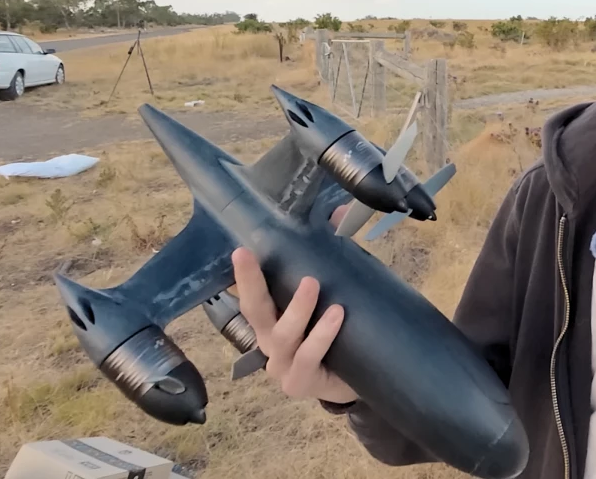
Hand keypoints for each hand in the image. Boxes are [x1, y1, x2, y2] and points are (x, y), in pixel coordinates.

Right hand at [231, 245, 357, 404]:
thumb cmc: (338, 336)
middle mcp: (270, 342)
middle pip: (253, 311)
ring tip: (313, 284)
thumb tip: (344, 212)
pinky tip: (336, 316)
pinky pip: (308, 357)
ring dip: (297, 308)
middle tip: (245, 254)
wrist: (356, 382)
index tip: (240, 249)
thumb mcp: (333, 295)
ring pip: (283, 335)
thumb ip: (335, 255)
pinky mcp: (300, 382)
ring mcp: (282, 366)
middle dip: (248, 283)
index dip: (243, 274)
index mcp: (271, 320)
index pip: (251, 293)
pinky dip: (321, 335)